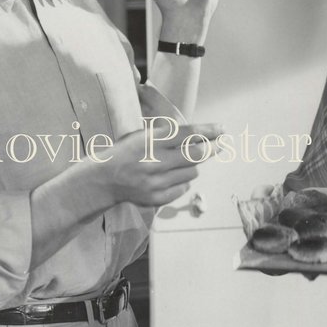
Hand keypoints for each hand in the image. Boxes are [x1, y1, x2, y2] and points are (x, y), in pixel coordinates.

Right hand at [70, 121, 223, 208]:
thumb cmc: (125, 153)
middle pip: (196, 154)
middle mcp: (155, 161)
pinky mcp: (157, 197)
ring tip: (181, 162)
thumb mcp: (143, 137)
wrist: (104, 179)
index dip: (208, 130)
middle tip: (222, 143)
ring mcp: (157, 182)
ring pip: (192, 173)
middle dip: (213, 147)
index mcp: (151, 141)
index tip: (222, 129)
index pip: (187, 133)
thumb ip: (167, 136)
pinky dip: (182, 182)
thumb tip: (200, 135)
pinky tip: (172, 176)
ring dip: (192, 166)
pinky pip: (183, 188)